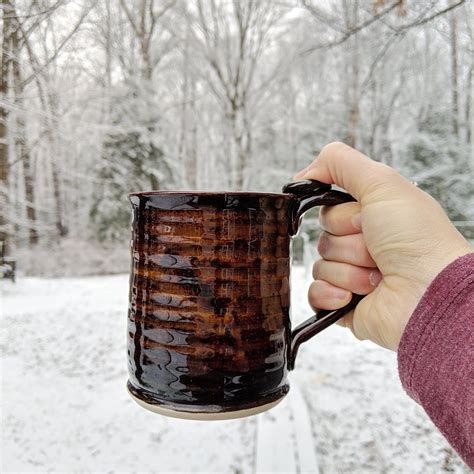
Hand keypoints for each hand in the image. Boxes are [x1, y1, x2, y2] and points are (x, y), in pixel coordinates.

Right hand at [294, 142, 471, 350]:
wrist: (429, 295)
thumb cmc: (418, 240)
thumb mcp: (382, 183)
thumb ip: (340, 163)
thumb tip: (304, 174)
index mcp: (373, 219)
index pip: (330, 212)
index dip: (342, 217)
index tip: (365, 220)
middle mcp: (364, 246)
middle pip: (324, 239)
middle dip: (348, 245)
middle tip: (376, 250)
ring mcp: (354, 277)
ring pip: (321, 266)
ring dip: (347, 271)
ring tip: (377, 277)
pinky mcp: (345, 305)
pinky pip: (315, 294)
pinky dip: (331, 294)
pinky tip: (353, 296)